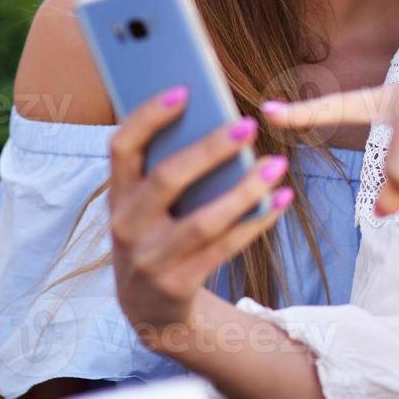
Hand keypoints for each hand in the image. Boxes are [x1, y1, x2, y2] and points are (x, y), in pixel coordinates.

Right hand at [108, 87, 294, 347]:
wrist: (148, 307)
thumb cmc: (156, 232)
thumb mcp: (145, 204)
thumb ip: (166, 167)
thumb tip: (218, 120)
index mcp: (117, 194)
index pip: (122, 146)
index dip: (149, 116)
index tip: (185, 90)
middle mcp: (126, 225)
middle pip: (167, 179)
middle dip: (209, 150)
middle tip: (249, 126)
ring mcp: (150, 259)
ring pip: (203, 221)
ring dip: (245, 191)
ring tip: (277, 164)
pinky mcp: (178, 285)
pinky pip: (225, 248)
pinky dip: (256, 221)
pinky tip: (282, 198)